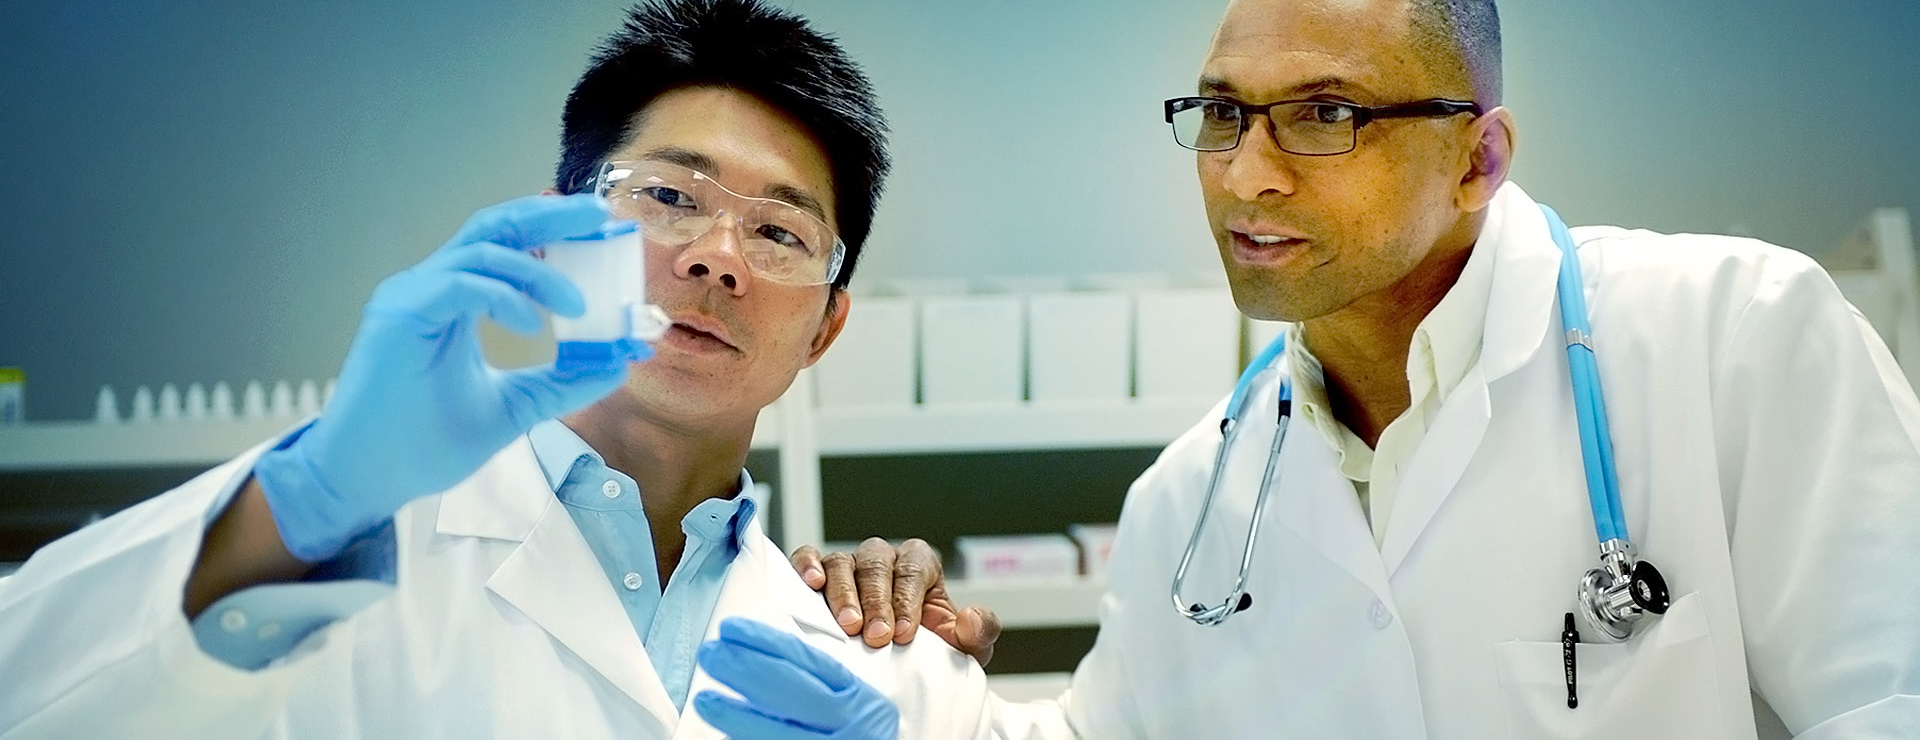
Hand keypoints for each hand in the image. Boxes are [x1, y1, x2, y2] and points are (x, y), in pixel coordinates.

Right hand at [254, 194, 645, 561]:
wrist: (367, 480)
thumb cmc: (425, 443)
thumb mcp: (513, 408)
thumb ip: (560, 383)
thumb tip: (617, 364)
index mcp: (456, 299)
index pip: (510, 244)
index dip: (555, 229)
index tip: (602, 230)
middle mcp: (432, 286)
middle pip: (496, 227)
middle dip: (552, 215)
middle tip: (599, 216)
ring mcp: (411, 296)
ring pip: (482, 250)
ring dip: (537, 271)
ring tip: (577, 306)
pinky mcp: (397, 315)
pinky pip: (459, 285)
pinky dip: (502, 297)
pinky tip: (533, 325)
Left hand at [693, 617, 897, 739]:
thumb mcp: (854, 712)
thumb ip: (821, 691)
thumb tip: (759, 667)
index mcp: (861, 701)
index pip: (810, 662)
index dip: (766, 641)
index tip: (733, 629)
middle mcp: (852, 726)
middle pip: (792, 690)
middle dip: (746, 668)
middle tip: (712, 654)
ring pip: (778, 729)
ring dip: (737, 715)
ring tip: (705, 700)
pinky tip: (724, 736)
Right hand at [791, 538, 1001, 665]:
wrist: (899, 665)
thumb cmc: (930, 651)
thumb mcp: (965, 647)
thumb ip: (980, 631)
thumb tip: (970, 618)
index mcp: (920, 565)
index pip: (913, 570)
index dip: (907, 599)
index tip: (903, 634)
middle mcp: (883, 559)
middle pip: (876, 565)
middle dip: (876, 601)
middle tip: (875, 636)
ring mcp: (849, 564)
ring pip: (841, 562)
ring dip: (843, 594)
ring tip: (847, 626)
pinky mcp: (818, 573)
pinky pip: (808, 557)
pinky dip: (806, 566)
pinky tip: (811, 584)